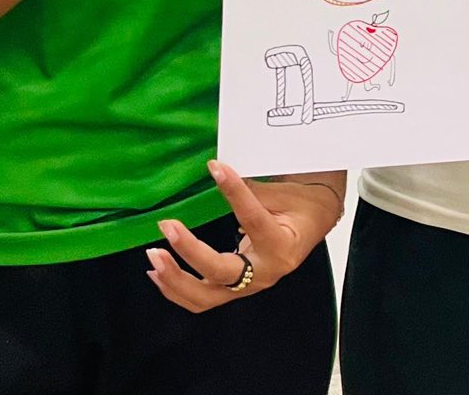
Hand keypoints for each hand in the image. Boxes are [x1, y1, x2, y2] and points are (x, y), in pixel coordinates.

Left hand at [145, 162, 343, 312]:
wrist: (314, 224)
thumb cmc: (302, 204)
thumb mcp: (285, 192)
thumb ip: (252, 188)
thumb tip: (218, 172)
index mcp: (282, 245)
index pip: (253, 219)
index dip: (235, 193)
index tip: (216, 168)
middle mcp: (264, 273)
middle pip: (221, 273)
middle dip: (189, 252)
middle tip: (167, 226)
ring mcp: (247, 287)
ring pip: (204, 298)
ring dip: (175, 279)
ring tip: (154, 255)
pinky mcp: (234, 290)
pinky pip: (201, 299)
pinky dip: (175, 289)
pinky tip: (157, 273)